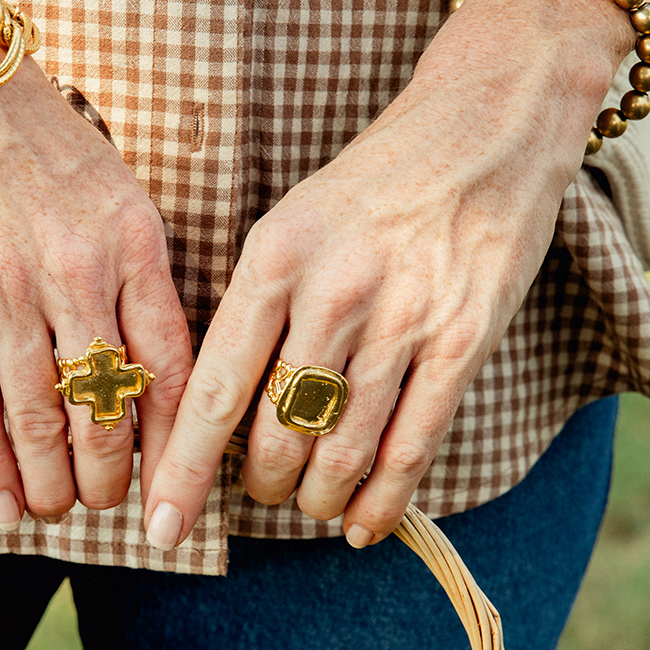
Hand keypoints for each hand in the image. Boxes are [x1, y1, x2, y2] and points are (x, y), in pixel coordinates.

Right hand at [0, 44, 191, 529]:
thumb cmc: (32, 133)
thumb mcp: (115, 190)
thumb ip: (137, 276)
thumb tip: (153, 368)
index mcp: (136, 246)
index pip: (174, 372)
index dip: (179, 451)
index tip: (178, 496)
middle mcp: (79, 273)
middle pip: (109, 410)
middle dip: (113, 478)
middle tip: (110, 506)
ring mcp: (6, 286)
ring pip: (42, 419)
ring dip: (54, 484)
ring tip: (58, 511)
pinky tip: (2, 505)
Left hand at [142, 0, 625, 550]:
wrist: (490, 123)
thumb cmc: (375, 183)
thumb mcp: (291, 223)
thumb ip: (255, 309)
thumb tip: (221, 410)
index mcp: (274, 260)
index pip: (214, 391)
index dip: (184, 470)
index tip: (159, 525)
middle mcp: (333, 294)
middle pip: (275, 436)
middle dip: (261, 487)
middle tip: (263, 490)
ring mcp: (402, 320)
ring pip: (340, 453)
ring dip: (317, 500)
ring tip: (311, 505)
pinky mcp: (462, 341)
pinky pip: (411, 448)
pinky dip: (382, 501)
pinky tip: (364, 526)